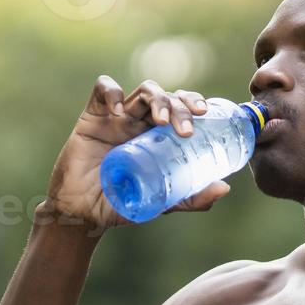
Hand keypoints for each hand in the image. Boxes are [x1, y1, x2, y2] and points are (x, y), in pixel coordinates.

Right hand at [38, 75, 233, 229]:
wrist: (82, 214)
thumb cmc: (120, 205)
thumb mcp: (160, 203)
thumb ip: (190, 198)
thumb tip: (223, 189)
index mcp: (159, 136)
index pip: (181, 107)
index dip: (194, 103)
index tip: (205, 115)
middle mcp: (141, 122)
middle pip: (166, 97)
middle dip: (179, 105)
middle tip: (186, 128)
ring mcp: (117, 117)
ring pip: (143, 91)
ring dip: (156, 99)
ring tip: (160, 120)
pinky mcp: (92, 117)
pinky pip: (102, 90)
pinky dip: (112, 93)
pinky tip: (118, 111)